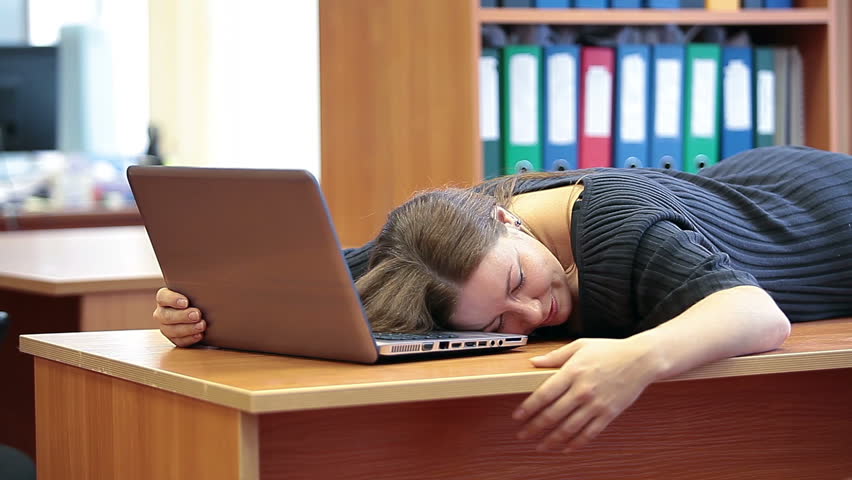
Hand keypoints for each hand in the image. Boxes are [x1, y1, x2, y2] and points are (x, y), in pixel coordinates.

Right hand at [154, 287, 205, 346]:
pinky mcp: (174, 338)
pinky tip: (199, 335)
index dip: (172, 300)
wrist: (209, 312)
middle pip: (166, 315)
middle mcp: (162, 312)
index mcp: (166, 297)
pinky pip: (178, 341)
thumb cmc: (202, 296)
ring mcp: (167, 326)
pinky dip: (189, 339)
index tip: (186, 301)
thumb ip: (202, 281)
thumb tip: (214, 266)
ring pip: (170, 330)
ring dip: (187, 329)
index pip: (163, 297)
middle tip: (197, 314)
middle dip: (182, 316)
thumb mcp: (200, 287)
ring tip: (202, 326)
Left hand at [513, 338, 660, 451]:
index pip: (544, 394)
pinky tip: (565, 448)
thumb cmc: (610, 350)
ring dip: (551, 440)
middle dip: (534, 428)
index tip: (517, 417)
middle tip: (522, 435)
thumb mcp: (580, 345)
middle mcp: (583, 390)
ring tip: (540, 446)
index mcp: (573, 372)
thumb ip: (555, 356)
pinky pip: (590, 434)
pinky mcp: (609, 414)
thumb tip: (533, 362)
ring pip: (569, 428)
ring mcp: (596, 404)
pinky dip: (576, 443)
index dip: (528, 408)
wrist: (641, 359)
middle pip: (553, 415)